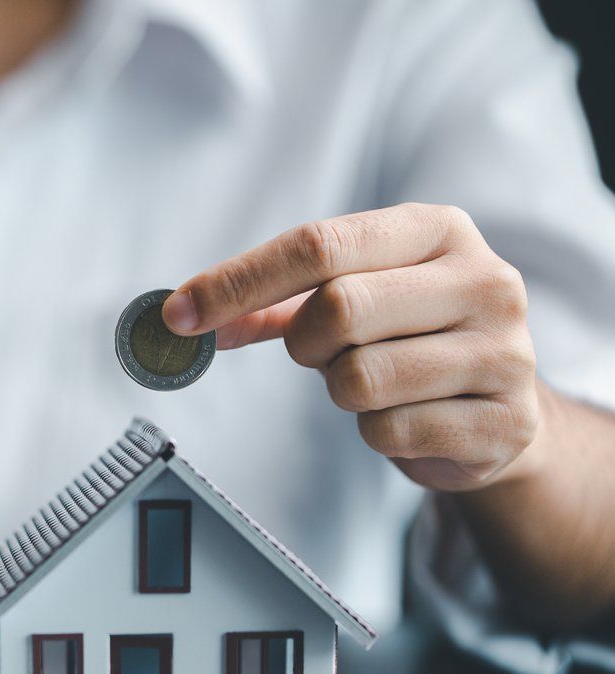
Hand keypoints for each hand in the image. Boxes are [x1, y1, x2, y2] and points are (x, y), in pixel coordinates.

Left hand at [163, 203, 543, 491]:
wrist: (501, 411)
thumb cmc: (409, 339)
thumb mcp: (351, 297)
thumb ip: (270, 302)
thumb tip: (185, 315)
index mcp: (438, 230)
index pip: (319, 245)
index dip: (238, 282)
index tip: (179, 314)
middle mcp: (484, 280)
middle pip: (338, 308)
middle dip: (305, 343)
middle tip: (320, 352)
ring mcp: (505, 352)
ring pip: (360, 379)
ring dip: (342, 390)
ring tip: (376, 382)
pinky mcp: (505, 422)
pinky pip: (389, 432)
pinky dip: (376, 431)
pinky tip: (407, 416)